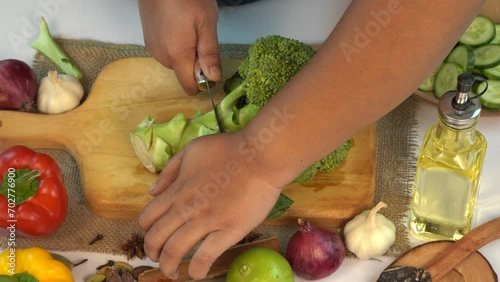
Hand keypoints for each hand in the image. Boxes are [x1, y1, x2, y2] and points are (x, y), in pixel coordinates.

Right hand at [138, 0, 221, 94]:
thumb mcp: (206, 23)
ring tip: (188, 27)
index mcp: (177, 55)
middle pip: (184, 73)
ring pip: (176, 62)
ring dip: (186, 52)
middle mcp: (161, 56)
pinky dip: (175, 45)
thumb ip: (209, 53)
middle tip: (200, 35)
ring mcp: (153, 48)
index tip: (211, 64)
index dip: (203, 82)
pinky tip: (178, 25)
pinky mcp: (148, 40)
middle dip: (196, 61)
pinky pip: (167, 52)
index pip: (189, 87)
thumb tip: (214, 78)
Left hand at [138, 132, 282, 279]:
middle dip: (152, 253)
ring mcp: (207, 220)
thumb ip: (170, 171)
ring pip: (175, 251)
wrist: (259, 156)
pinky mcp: (229, 230)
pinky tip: (196, 273)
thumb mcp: (191, 150)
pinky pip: (206, 256)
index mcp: (176, 190)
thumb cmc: (228, 149)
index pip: (147, 218)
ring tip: (173, 272)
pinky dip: (197, 270)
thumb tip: (152, 191)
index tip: (153, 237)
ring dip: (169, 266)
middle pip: (156, 238)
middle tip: (159, 259)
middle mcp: (186, 208)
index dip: (146, 232)